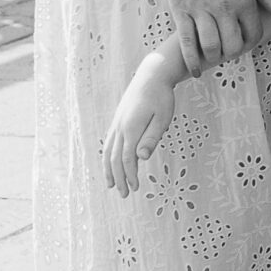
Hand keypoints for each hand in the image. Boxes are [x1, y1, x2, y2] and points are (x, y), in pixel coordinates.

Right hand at [102, 58, 178, 196]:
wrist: (151, 75)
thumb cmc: (161, 97)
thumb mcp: (162, 117)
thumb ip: (151, 138)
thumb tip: (140, 158)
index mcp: (131, 128)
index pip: (128, 158)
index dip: (130, 175)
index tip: (135, 188)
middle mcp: (120, 127)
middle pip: (115, 158)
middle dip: (119, 178)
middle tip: (124, 194)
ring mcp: (116, 124)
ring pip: (108, 151)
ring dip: (109, 170)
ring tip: (111, 185)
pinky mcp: (117, 120)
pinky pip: (108, 143)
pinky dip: (107, 157)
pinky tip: (110, 164)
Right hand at [157, 0, 265, 73]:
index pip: (253, 34)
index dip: (250, 43)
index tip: (243, 43)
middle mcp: (224, 8)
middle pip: (232, 46)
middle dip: (232, 53)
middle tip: (228, 51)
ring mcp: (201, 11)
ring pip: (211, 47)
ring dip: (214, 57)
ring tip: (213, 56)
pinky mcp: (181, 12)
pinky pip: (187, 43)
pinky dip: (192, 60)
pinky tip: (195, 70)